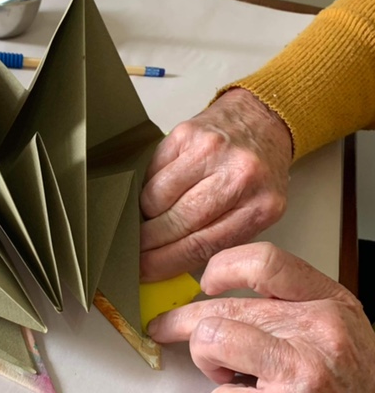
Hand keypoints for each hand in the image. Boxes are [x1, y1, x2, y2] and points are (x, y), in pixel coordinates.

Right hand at [140, 88, 291, 280]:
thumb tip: (166, 263)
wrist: (260, 121)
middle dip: (148, 243)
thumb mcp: (253, 212)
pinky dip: (148, 188)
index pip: (201, 245)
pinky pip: (152, 173)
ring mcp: (211, 152)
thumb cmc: (254, 172)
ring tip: (148, 219)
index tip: (143, 271)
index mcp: (260, 207)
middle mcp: (238, 176)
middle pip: (176, 223)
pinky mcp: (187, 134)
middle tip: (133, 252)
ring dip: (145, 215)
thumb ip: (218, 238)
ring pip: (156, 198)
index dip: (165, 262)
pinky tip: (156, 192)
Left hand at [148, 242, 374, 392]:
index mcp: (328, 302)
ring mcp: (301, 371)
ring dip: (207, 360)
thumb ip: (287, 302)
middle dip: (179, 319)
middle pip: (223, 306)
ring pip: (211, 339)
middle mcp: (317, 330)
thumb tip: (219, 292)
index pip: (264, 261)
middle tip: (164, 326)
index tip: (206, 281)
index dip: (222, 267)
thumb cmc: (351, 382)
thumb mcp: (335, 326)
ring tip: (226, 373)